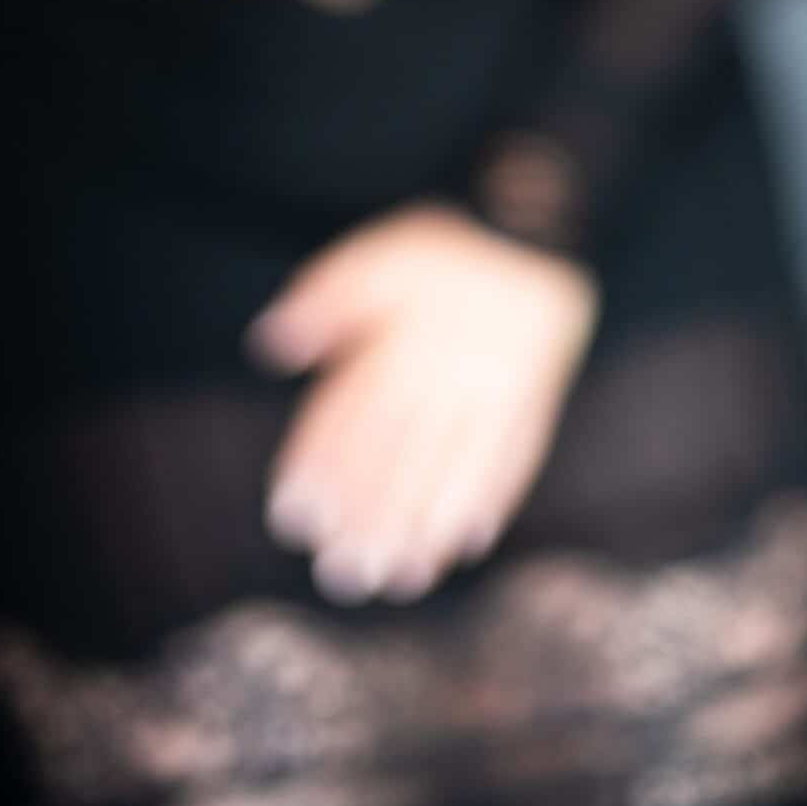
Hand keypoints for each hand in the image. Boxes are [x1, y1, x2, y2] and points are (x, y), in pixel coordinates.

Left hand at [245, 201, 601, 603]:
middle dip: (371, 521)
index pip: (353, 419)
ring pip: (457, 468)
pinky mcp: (535, 399)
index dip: (322, 472)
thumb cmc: (446, 251)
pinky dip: (492, 502)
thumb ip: (322, 301)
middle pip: (404, 457)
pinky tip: (470, 542)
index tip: (296, 520)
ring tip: (402, 577)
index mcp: (401, 341)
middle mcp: (447, 372)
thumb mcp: (375, 256)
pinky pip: (514, 457)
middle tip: (343, 575)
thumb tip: (269, 346)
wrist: (537, 228)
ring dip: (427, 528)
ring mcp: (496, 390)